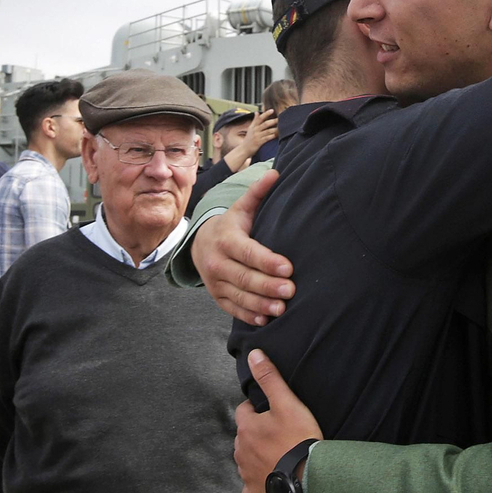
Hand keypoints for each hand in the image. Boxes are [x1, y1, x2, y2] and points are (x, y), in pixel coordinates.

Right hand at [193, 170, 293, 325]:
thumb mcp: (241, 208)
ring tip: (282, 309)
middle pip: (244, 277)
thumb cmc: (231, 226)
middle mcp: (217, 262)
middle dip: (268, 285)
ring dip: (261, 304)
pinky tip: (264, 320)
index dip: (267, 261)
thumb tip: (276, 173)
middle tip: (291, 290)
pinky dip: (247, 315)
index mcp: (226, 240)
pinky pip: (232, 308)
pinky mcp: (217, 296)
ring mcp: (215, 282)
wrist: (200, 244)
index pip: (248, 253)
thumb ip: (258, 193)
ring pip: (239, 296)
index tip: (288, 268)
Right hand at [224, 110, 278, 171]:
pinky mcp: (259, 142)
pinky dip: (272, 136)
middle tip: (279, 118)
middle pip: (265, 124)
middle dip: (273, 121)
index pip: (260, 118)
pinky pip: (267, 138)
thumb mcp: (250, 128)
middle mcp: (255, 130)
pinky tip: (277, 135)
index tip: (272, 110)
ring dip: (274, 129)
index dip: (266, 114)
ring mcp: (257, 136)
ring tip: (281, 127)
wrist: (244, 149)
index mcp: (253, 126)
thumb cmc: (248, 139)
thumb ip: (254, 120)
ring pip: (267, 131)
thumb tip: (257, 112)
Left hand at [234, 350, 322, 492]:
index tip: (274, 414)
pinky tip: (275, 480)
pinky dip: (260, 483)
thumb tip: (253, 354)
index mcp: (246, 427)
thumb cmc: (298, 439)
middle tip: (281, 437)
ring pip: (248, 460)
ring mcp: (245, 474)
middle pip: (246, 437)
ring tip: (281, 457)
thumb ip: (270, 379)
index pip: (244, 412)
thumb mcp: (287, 403)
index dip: (258, 411)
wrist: (307, 479)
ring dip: (259, 457)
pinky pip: (252, 487)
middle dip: (258, 435)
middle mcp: (240, 450)